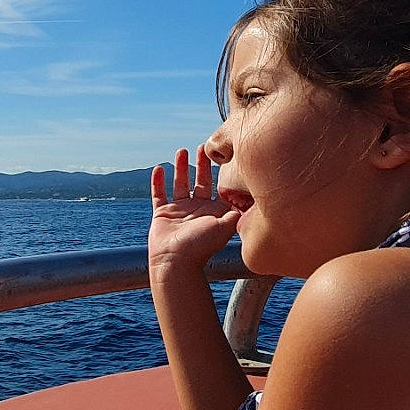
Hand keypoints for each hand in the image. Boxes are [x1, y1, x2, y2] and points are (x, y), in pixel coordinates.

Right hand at [148, 146, 239, 274]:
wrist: (177, 263)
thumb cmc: (202, 246)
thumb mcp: (226, 226)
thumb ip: (237, 210)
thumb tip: (252, 197)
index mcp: (213, 211)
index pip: (219, 187)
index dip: (222, 172)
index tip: (226, 154)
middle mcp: (197, 209)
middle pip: (200, 181)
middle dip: (202, 164)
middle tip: (204, 146)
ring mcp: (179, 211)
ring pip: (180, 183)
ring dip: (180, 168)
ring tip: (182, 151)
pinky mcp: (162, 214)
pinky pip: (159, 194)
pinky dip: (158, 182)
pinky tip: (158, 168)